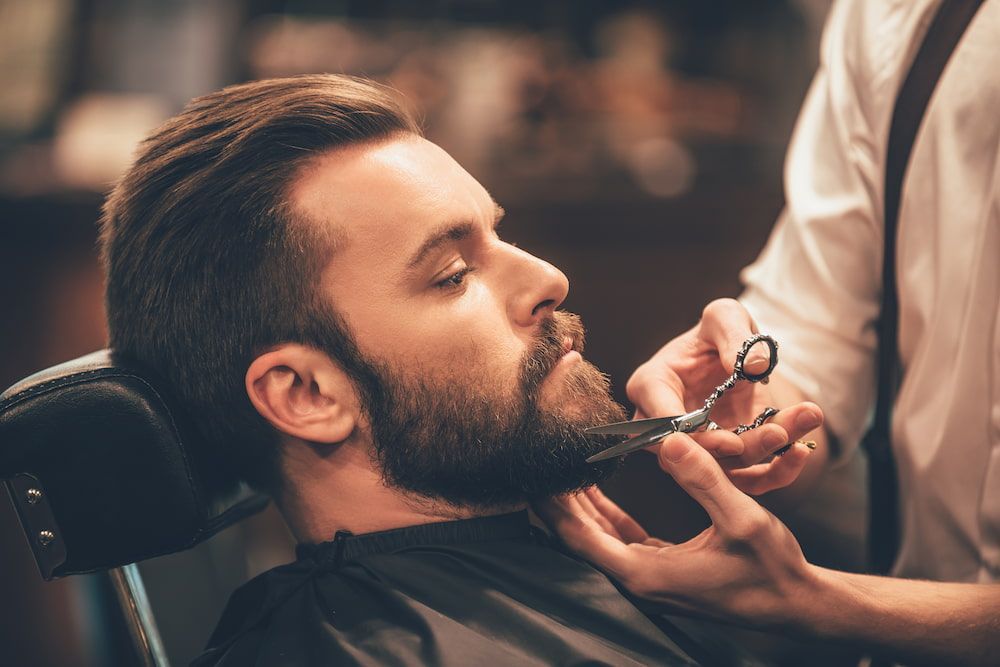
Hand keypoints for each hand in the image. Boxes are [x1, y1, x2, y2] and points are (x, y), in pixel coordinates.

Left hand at [536, 432, 816, 625]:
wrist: (797, 603)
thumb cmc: (772, 568)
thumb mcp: (742, 518)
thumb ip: (702, 479)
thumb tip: (668, 439)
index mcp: (646, 573)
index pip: (579, 537)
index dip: (552, 506)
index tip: (535, 475)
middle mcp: (639, 580)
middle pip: (579, 538)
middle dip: (557, 501)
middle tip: (540, 462)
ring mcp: (649, 579)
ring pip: (598, 539)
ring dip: (578, 506)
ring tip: (561, 469)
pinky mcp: (662, 572)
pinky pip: (620, 540)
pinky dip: (605, 515)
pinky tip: (598, 492)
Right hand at [627, 298, 822, 493]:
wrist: (738, 357)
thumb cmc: (720, 333)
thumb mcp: (724, 316)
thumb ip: (732, 332)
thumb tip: (752, 365)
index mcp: (651, 386)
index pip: (662, 419)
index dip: (693, 435)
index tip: (730, 440)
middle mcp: (666, 426)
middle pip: (692, 453)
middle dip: (737, 449)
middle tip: (777, 433)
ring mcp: (694, 450)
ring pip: (724, 469)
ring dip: (765, 454)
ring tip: (800, 428)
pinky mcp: (727, 463)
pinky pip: (748, 479)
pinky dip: (777, 471)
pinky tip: (802, 449)